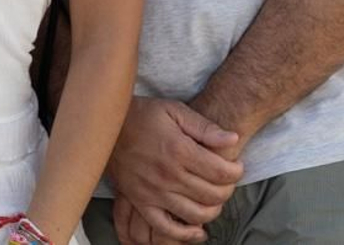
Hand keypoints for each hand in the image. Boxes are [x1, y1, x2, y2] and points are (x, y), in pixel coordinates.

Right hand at [107, 97, 242, 243]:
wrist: (107, 124)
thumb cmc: (144, 115)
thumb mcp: (175, 111)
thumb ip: (204, 127)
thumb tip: (233, 139)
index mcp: (179, 150)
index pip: (221, 172)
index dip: (236, 171)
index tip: (236, 166)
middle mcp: (168, 174)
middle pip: (213, 194)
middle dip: (228, 189)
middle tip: (227, 180)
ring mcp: (153, 191)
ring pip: (196, 214)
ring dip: (213, 210)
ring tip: (214, 198)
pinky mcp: (141, 202)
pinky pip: (166, 228)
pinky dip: (185, 234)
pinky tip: (197, 229)